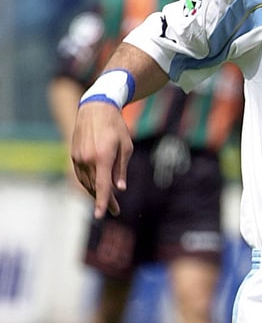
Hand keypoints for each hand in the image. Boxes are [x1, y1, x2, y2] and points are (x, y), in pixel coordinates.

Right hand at [70, 101, 132, 218]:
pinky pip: (81, 175)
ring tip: (109, 201)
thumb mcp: (126, 147)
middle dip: (105, 200)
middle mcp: (87, 159)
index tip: (101, 215)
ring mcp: (78, 157)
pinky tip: (96, 188)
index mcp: (102, 157)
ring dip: (96, 193)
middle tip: (116, 210)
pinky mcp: (74, 155)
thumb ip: (121, 169)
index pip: (102, 185)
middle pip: (95, 187)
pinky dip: (89, 183)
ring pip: (87, 182)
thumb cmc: (116, 126)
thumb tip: (119, 188)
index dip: (103, 202)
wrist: (96, 108)